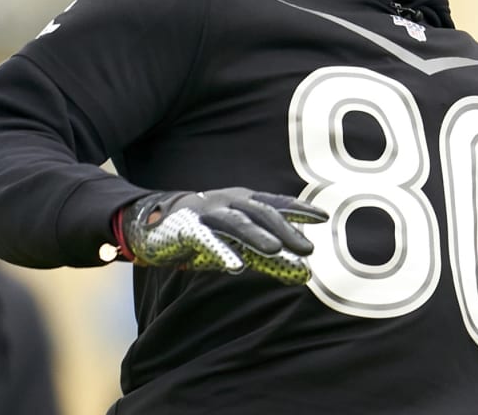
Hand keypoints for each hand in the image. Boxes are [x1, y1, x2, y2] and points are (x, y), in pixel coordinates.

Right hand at [115, 188, 327, 284]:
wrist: (154, 225)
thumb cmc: (207, 233)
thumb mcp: (241, 244)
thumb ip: (271, 258)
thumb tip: (306, 275)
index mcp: (244, 201)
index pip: (275, 204)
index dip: (298, 209)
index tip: (323, 217)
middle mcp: (229, 201)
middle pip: (262, 213)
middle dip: (285, 230)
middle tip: (307, 249)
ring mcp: (208, 212)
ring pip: (237, 222)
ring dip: (257, 235)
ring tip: (276, 250)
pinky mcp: (187, 227)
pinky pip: (207, 239)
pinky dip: (222, 251)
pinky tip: (237, 267)